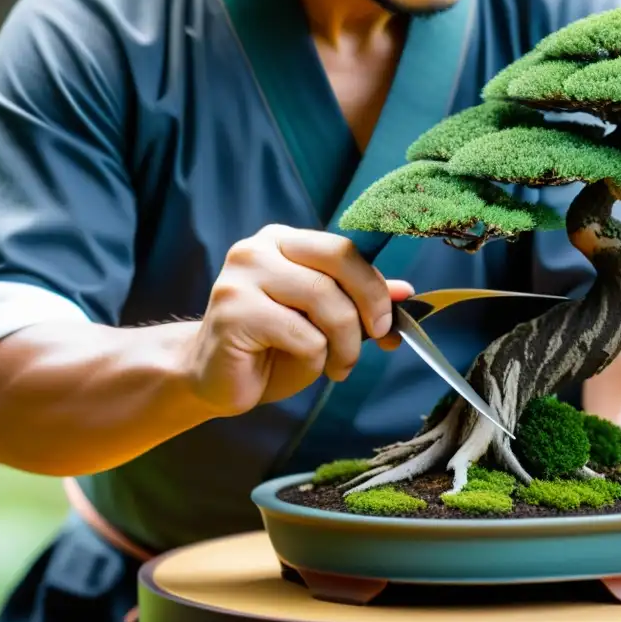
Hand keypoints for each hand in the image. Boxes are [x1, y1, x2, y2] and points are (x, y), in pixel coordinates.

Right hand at [183, 224, 413, 415]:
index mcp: (284, 241)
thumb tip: (405, 291)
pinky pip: (303, 335)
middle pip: (339, 261)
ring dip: (346, 343)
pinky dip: (316, 357)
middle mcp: (258, 249)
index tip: (390, 321)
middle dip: (370, 305)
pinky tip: (303, 365)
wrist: (216, 380)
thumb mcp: (326, 321)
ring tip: (339, 365)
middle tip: (378, 338)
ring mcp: (241, 277)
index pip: (344, 248)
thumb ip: (360, 301)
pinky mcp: (233, 312)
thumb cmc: (273, 347)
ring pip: (326, 300)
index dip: (376, 285)